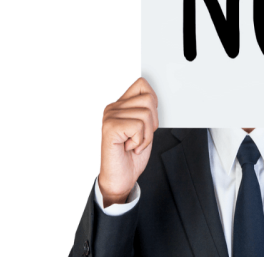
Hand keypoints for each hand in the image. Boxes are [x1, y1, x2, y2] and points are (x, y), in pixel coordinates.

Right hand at [98, 77, 158, 206]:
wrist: (121, 178)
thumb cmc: (132, 155)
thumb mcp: (145, 128)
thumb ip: (146, 110)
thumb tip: (153, 98)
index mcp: (120, 105)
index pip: (142, 85)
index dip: (153, 103)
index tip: (147, 122)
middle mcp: (113, 108)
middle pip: (149, 100)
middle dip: (152, 124)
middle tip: (139, 137)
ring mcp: (110, 116)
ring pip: (146, 114)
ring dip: (146, 135)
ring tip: (134, 143)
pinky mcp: (110, 127)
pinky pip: (139, 126)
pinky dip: (140, 140)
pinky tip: (129, 147)